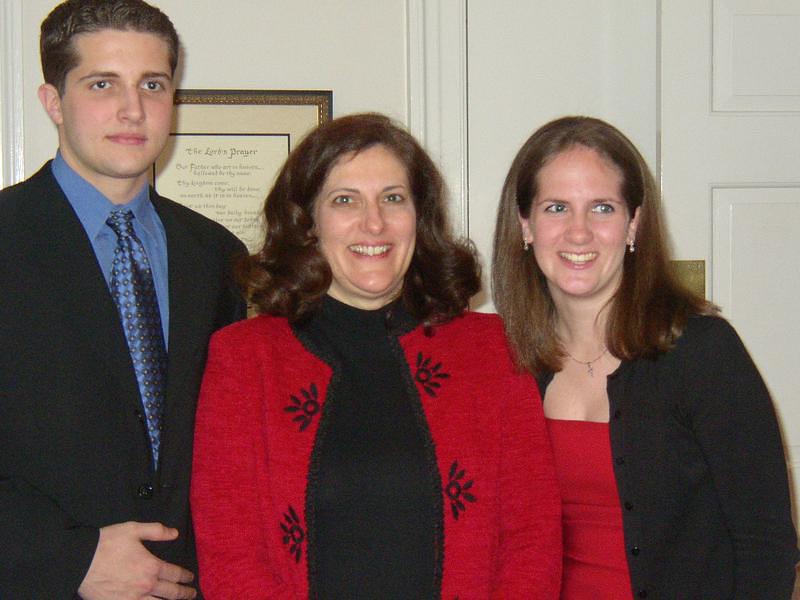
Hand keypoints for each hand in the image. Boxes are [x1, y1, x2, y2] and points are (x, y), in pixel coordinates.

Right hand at [77, 521, 196, 598]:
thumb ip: (157, 531)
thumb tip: (175, 533)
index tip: (190, 578)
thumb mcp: (134, 529)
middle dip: (184, 593)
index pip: (175, 574)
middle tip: (191, 593)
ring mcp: (132, 599)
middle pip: (171, 593)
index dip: (185, 576)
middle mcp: (145, 586)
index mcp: (151, 566)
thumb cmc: (107, 543)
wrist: (80, 561)